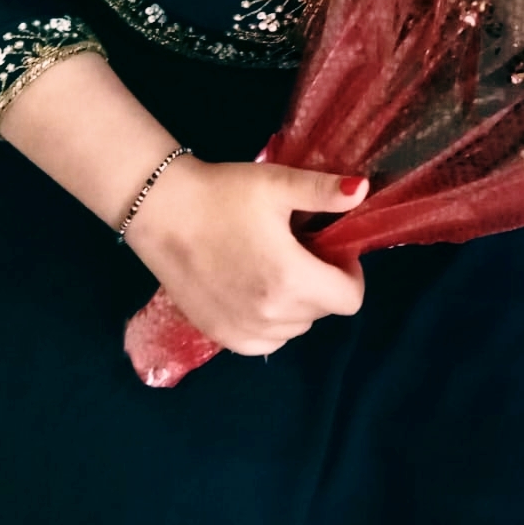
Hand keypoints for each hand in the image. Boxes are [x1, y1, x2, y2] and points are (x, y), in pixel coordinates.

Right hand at [122, 157, 368, 354]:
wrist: (161, 211)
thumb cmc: (222, 195)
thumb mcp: (276, 184)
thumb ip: (323, 192)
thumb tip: (363, 191)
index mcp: (291, 280)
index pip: (350, 299)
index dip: (349, 271)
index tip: (330, 247)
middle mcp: (272, 317)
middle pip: (324, 311)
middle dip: (322, 281)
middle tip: (299, 247)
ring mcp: (244, 333)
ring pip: (296, 328)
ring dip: (297, 302)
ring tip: (273, 264)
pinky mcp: (222, 338)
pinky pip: (267, 340)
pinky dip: (271, 320)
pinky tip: (253, 287)